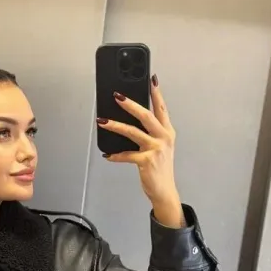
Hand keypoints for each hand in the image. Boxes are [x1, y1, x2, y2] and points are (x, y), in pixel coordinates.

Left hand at [97, 75, 185, 227]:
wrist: (164, 191)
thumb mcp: (160, 147)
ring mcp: (155, 149)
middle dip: (130, 104)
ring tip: (102, 121)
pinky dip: (115, 155)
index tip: (151, 79)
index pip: (161, 108)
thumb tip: (130, 121)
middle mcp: (163, 138)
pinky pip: (126, 155)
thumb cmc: (160, 169)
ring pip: (132, 132)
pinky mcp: (146, 161)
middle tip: (117, 96)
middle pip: (146, 115)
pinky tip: (107, 155)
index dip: (156, 93)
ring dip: (115, 125)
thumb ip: (150, 134)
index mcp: (167, 132)